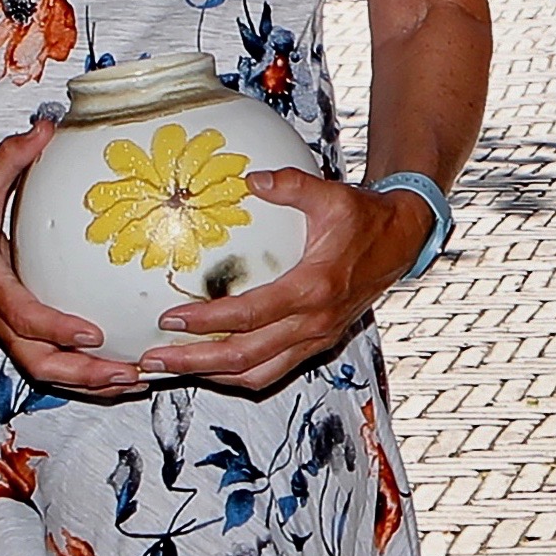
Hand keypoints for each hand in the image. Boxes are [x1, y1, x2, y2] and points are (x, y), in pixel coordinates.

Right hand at [0, 122, 166, 399]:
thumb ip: (11, 156)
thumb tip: (46, 128)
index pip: (22, 314)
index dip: (57, 328)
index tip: (94, 333)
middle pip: (36, 361)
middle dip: (83, 374)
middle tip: (128, 372)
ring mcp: (1, 324)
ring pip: (42, 370)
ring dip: (88, 381)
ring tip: (134, 379)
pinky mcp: (11, 328)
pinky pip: (44, 360)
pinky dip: (79, 372)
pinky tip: (115, 371)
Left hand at [132, 169, 422, 397]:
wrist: (402, 243)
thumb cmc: (364, 219)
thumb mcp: (331, 195)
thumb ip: (291, 185)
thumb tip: (251, 179)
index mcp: (315, 289)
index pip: (251, 315)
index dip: (208, 321)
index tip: (170, 317)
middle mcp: (315, 323)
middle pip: (246, 357)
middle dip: (195, 362)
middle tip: (153, 360)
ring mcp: (317, 339)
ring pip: (258, 375)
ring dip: (212, 376)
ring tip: (172, 370)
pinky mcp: (317, 344)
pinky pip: (272, 372)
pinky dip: (238, 375)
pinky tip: (209, 367)